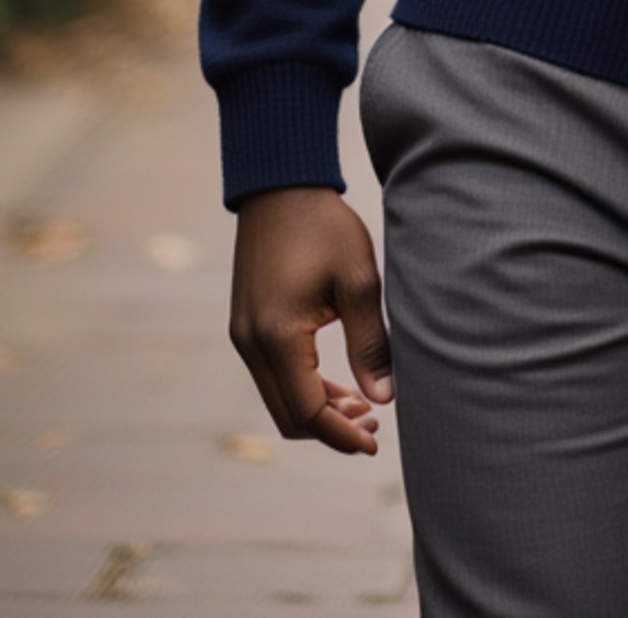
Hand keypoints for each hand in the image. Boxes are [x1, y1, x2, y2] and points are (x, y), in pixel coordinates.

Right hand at [230, 186, 393, 454]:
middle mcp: (251, 344)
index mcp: (278, 336)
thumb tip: (384, 398)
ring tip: (363, 405)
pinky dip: (303, 387)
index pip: (308, 411)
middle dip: (331, 428)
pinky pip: (273, 375)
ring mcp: (243, 335)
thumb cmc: (324, 226)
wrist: (281, 185)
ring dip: (318, 410)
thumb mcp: (357, 281)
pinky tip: (338, 383)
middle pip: (289, 415)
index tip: (375, 442)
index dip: (342, 434)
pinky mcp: (246, 325)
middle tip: (375, 424)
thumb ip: (370, 343)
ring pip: (279, 398)